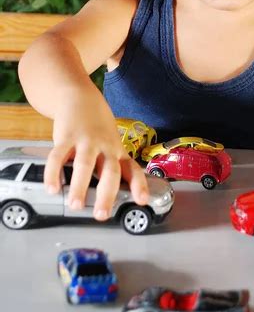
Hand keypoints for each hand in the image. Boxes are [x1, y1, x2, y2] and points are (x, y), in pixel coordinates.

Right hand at [43, 89, 148, 220]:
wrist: (80, 97)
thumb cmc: (97, 126)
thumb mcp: (110, 143)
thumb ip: (108, 165)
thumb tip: (105, 195)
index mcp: (117, 150)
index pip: (133, 169)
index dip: (139, 185)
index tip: (142, 201)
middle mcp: (105, 146)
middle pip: (110, 171)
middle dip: (107, 194)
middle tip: (102, 215)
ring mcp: (86, 140)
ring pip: (85, 165)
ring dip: (80, 187)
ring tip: (75, 205)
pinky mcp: (66, 136)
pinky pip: (59, 156)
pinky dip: (54, 173)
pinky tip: (52, 188)